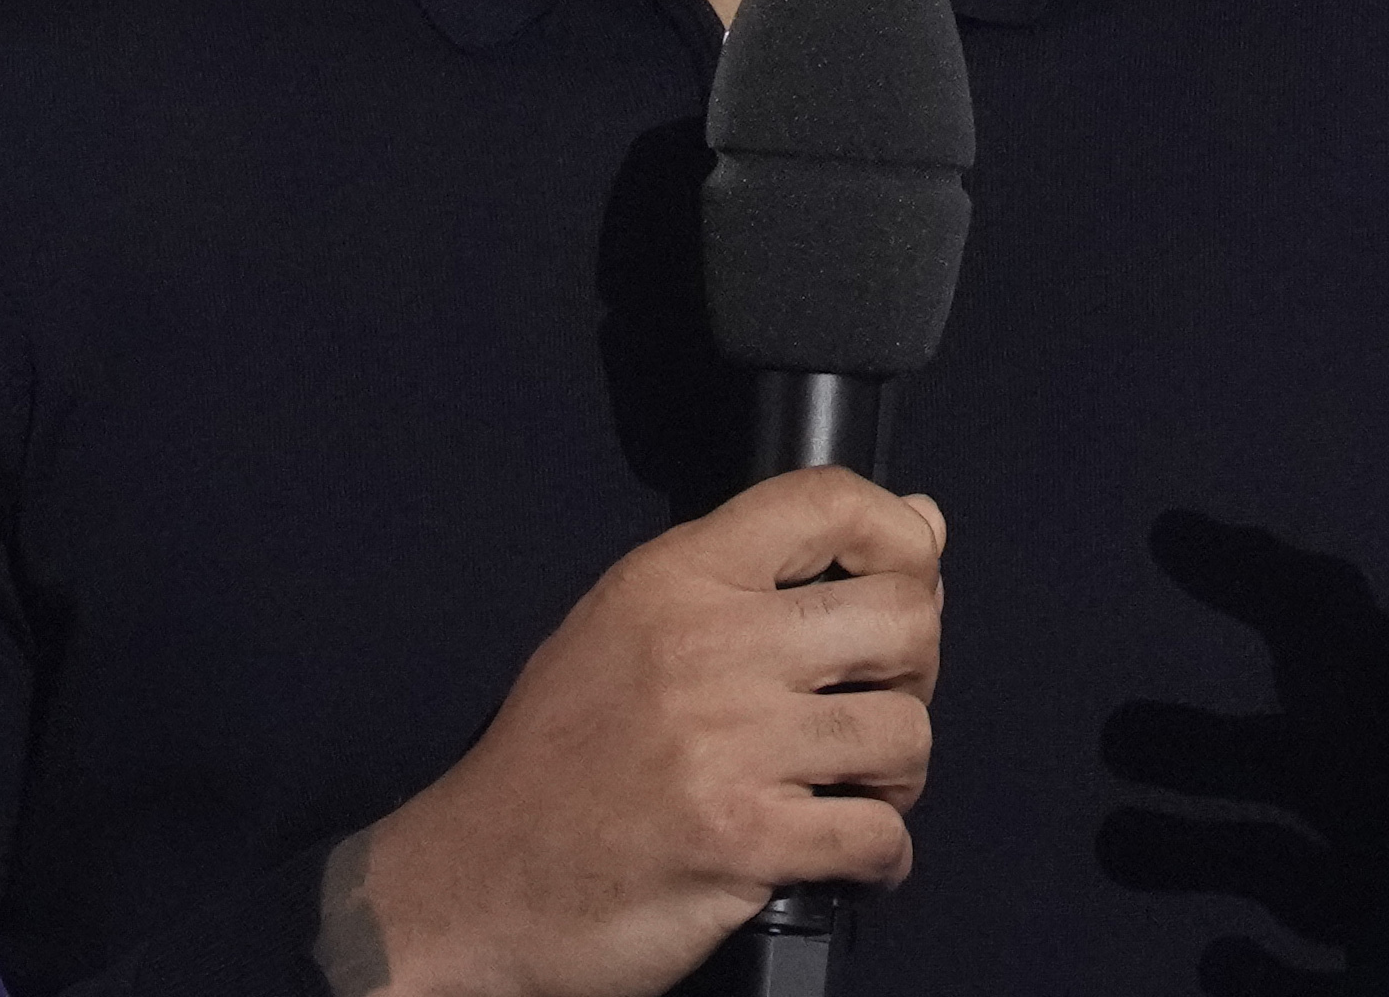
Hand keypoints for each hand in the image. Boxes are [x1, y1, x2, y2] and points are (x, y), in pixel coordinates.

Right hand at [317, 468, 946, 996]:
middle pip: (903, 617)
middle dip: (917, 667)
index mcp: (676, 579)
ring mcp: (726, 746)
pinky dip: (885, 853)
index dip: (903, 535)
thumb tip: (920, 523)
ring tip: (861, 788)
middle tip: (881, 703)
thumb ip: (761, 573)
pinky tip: (856, 855)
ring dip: (901, 771)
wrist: (469, 886)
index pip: (830, 501)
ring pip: (904, 731)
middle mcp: (708, 648)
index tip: (912, 578)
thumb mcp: (629, 625)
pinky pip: (876, 833)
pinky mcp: (740, 840)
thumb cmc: (557, 756)